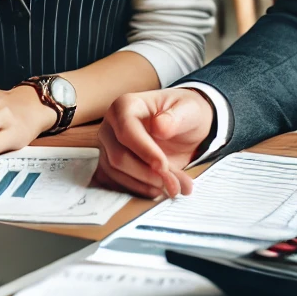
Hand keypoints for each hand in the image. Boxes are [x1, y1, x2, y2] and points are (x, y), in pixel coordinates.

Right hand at [94, 88, 214, 199]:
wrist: (183, 127)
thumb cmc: (184, 113)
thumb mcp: (189, 110)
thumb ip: (176, 118)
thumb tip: (158, 127)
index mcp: (126, 105)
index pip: (127, 131)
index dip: (145, 152)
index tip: (164, 166)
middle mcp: (110, 125)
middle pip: (118, 157)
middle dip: (148, 174)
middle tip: (175, 184)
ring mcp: (107, 146)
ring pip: (117, 174)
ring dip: (146, 185)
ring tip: (174, 187)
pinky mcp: (110, 165)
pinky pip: (116, 183)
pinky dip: (139, 190)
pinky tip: (159, 190)